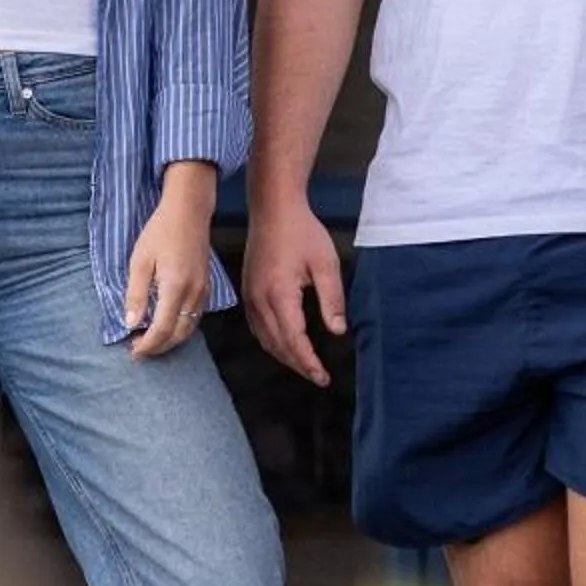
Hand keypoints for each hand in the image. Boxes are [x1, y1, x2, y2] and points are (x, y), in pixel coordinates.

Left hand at [124, 164, 219, 359]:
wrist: (189, 211)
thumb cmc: (160, 232)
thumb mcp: (140, 261)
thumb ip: (135, 294)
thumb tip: (130, 323)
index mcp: (175, 288)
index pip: (162, 329)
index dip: (147, 345)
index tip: (131, 351)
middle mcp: (193, 293)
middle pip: (178, 334)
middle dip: (158, 347)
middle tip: (137, 349)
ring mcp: (203, 290)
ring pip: (189, 328)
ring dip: (170, 339)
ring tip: (149, 340)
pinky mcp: (206, 285)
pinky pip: (195, 316)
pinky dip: (181, 328)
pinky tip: (167, 323)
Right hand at [242, 194, 346, 386]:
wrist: (273, 208)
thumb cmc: (302, 231)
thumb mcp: (325, 263)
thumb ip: (332, 299)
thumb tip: (337, 331)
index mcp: (279, 294)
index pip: (294, 340)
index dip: (308, 362)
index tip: (323, 377)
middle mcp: (259, 300)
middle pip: (277, 345)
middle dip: (298, 365)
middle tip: (319, 377)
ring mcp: (250, 297)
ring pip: (265, 339)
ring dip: (284, 356)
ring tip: (306, 366)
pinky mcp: (248, 291)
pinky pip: (258, 328)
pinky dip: (272, 342)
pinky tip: (285, 345)